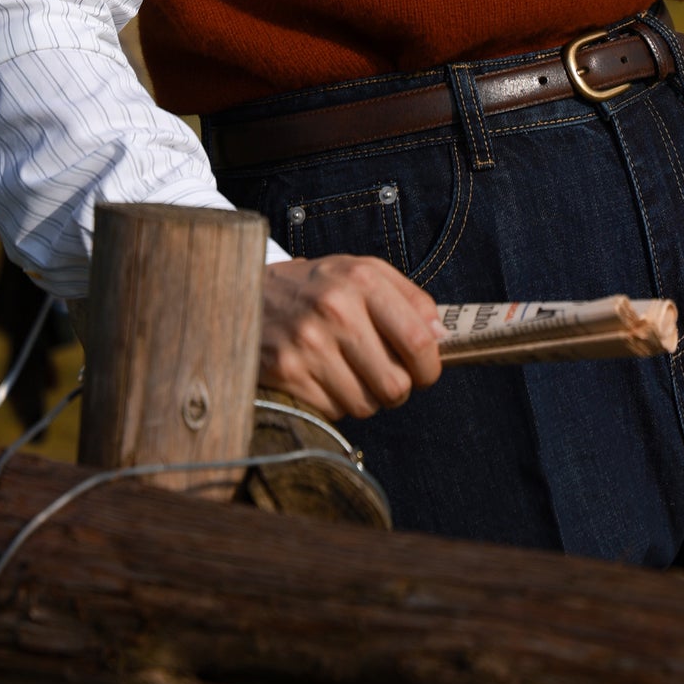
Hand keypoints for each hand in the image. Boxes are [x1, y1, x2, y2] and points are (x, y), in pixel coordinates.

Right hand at [260, 255, 444, 421]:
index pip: (417, 340)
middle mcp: (335, 310)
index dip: (430, 367)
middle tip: (387, 378)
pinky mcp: (287, 372)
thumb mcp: (360, 272)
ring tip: (349, 372)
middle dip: (398, 389)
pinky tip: (322, 377)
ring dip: (365, 397)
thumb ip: (408, 298)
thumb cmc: (313, 286)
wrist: (242, 291)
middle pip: (395, 384)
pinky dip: (334, 402)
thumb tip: (442, 336)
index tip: (425, 372)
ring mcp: (308, 344)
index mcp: (361, 279)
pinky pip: (334, 411)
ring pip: (365, 404)